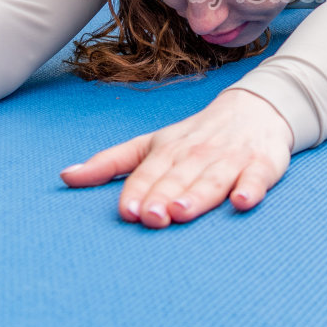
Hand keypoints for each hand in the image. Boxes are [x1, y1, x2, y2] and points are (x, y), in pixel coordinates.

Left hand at [60, 88, 293, 227]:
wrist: (257, 108)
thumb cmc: (196, 136)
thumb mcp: (151, 144)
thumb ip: (111, 164)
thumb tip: (65, 177)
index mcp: (168, 150)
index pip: (149, 172)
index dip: (139, 191)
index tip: (128, 212)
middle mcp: (197, 153)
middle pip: (179, 177)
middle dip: (164, 196)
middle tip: (153, 217)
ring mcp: (230, 159)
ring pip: (212, 178)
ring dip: (199, 195)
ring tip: (183, 211)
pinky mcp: (262, 164)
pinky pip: (257, 177)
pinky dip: (251, 188)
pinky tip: (242, 201)